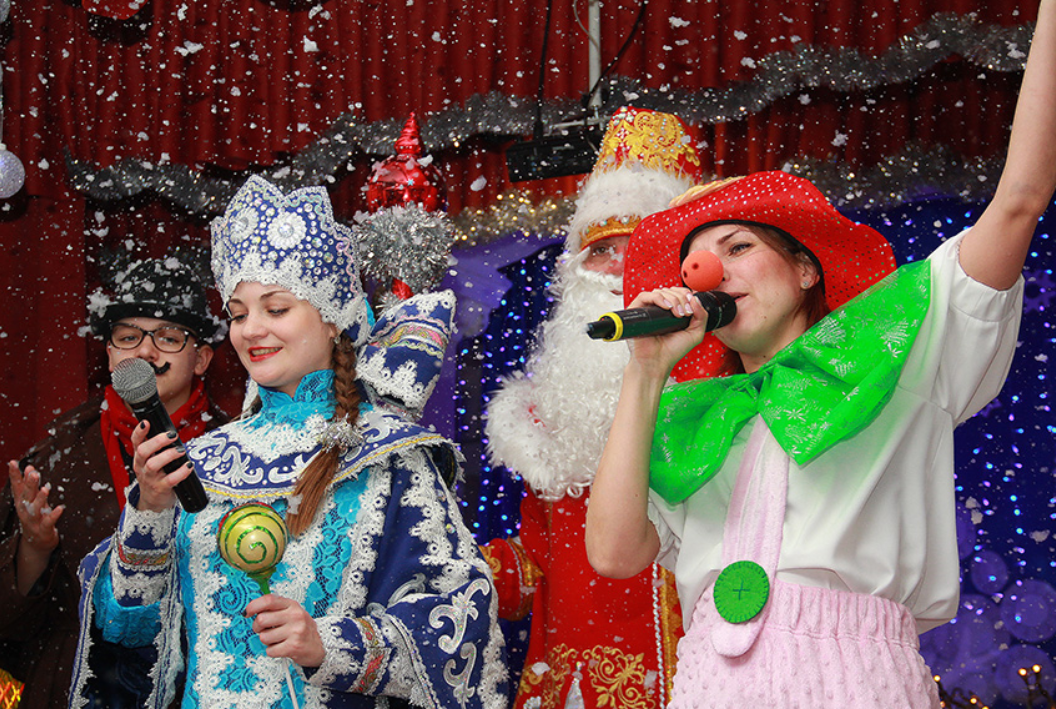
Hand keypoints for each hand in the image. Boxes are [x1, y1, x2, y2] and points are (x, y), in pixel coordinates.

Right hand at [8, 460, 63, 594]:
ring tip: (45, 489)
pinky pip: (48, 523)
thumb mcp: (31, 501)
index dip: (15, 475)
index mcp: (22, 502)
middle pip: (27, 496)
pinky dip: (54, 516)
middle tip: (33, 472)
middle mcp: (25, 511)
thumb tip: (29, 467)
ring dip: (40, 499)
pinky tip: (60, 508)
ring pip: (35, 509)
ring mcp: (33, 521)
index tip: (13, 462)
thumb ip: (29, 485)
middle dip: (29, 484)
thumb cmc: (35, 517)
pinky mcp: (43, 530)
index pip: (16, 487)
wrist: (36, 543)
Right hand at [130, 421, 192, 512]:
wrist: (153, 502)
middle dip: (157, 441)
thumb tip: (172, 433)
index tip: (146, 422)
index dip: (139, 432)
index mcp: (140, 458)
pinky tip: (188, 466)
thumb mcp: (151, 462)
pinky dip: (181, 472)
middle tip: (172, 436)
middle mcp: (142, 467)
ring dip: (169, 455)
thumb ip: (158, 449)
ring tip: (181, 451)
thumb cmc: (156, 477)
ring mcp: (150, 479)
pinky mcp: (160, 489)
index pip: (136, 442)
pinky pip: (170, 480)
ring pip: (153, 465)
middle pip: (143, 451)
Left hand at [246, 594, 325, 667]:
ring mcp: (295, 631)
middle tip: (264, 629)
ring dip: (267, 641)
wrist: (320, 646)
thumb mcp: (292, 612)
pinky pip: (270, 650)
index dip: (253, 605)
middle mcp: (295, 616)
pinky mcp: (293, 647)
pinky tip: (282, 647)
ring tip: (278, 639)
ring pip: (263, 637)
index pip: (268, 600)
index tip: (247, 612)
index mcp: (292, 605)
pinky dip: (273, 651)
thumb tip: (252, 608)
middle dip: (257, 627)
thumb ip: (275, 608)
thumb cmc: (301, 628)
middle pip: (261, 619)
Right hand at [624, 286, 708, 376]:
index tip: (691, 309)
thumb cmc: (672, 351)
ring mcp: (648, 310)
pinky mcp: (637, 311)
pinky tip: (667, 308)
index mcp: (671, 312)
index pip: (678, 293)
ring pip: (660, 291)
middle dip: (682, 299)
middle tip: (685, 313)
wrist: (657, 362)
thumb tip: (695, 298)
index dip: (686, 295)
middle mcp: (659, 309)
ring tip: (678, 314)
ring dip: (673, 299)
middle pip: (671, 290)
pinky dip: (659, 298)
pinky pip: (645, 296)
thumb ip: (701, 315)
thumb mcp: (695, 333)